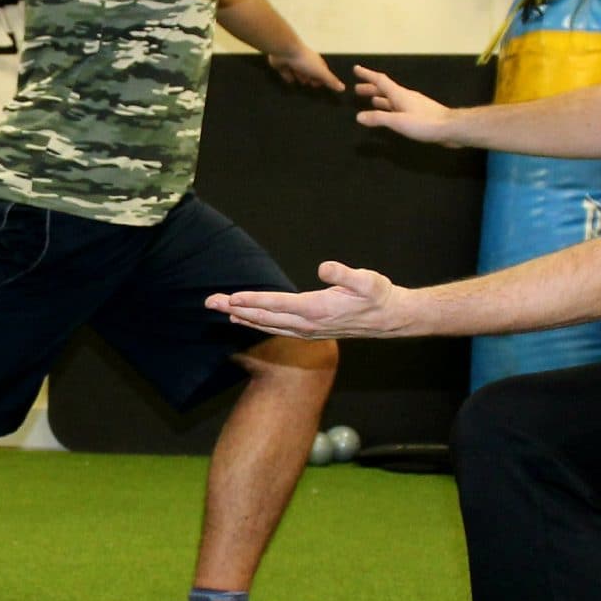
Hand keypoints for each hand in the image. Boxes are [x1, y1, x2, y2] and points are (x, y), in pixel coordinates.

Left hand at [207, 261, 414, 339]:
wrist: (390, 318)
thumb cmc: (378, 295)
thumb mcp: (366, 280)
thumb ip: (344, 274)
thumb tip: (324, 268)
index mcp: (317, 309)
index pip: (277, 304)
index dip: (253, 300)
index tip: (231, 297)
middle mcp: (308, 324)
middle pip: (265, 316)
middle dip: (236, 309)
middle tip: (210, 301)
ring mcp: (308, 331)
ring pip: (268, 325)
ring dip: (243, 317)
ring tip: (221, 311)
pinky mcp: (310, 332)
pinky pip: (277, 329)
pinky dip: (258, 324)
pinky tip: (246, 320)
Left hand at [267, 46, 344, 92]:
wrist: (286, 51)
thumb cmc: (305, 61)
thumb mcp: (321, 72)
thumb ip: (330, 80)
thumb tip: (343, 88)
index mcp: (316, 63)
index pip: (322, 72)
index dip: (322, 79)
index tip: (319, 86)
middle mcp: (306, 62)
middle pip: (310, 73)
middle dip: (310, 79)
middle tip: (310, 85)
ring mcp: (294, 63)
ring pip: (298, 73)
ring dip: (300, 77)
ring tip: (300, 82)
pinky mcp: (283, 65)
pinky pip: (287, 73)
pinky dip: (288, 76)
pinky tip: (289, 80)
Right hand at [349, 63, 454, 142]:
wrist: (451, 127)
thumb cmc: (425, 122)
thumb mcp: (399, 121)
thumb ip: (379, 118)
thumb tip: (358, 116)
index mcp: (399, 94)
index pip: (380, 80)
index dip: (367, 74)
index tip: (356, 68)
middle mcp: (405, 96)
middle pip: (385, 89)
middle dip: (371, 88)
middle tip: (357, 90)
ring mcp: (413, 104)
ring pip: (393, 98)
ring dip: (380, 98)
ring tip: (371, 100)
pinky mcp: (419, 113)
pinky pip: (399, 106)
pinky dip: (390, 107)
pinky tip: (391, 113)